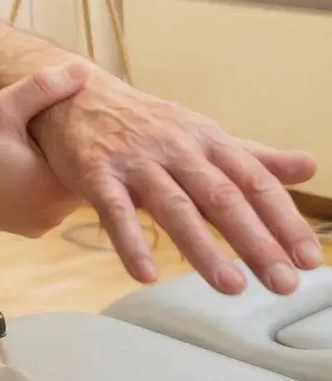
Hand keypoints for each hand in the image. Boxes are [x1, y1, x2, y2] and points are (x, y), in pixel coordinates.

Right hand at [0, 63, 85, 236]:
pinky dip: (37, 177)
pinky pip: (42, 197)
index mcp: (54, 188)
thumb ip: (43, 88)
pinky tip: (21, 153)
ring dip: (54, 161)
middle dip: (72, 146)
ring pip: (60, 185)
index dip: (91, 134)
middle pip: (80, 174)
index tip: (87, 111)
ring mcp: (35, 224)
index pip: (95, 161)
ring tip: (41, 131)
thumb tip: (83, 68)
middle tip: (64, 114)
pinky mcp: (19, 226)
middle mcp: (52, 214)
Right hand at [29, 68, 321, 294]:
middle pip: (220, 195)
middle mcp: (174, 146)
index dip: (283, 220)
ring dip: (202, 247)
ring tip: (230, 286)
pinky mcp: (94, 171)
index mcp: (205, 138)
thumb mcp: (199, 134)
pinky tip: (145, 273)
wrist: (72, 94)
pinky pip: (113, 209)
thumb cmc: (143, 124)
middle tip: (282, 282)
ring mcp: (134, 159)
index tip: (308, 259)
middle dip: (254, 240)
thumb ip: (251, 157)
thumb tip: (310, 166)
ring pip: (173, 205)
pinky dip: (130, 241)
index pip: (253, 181)